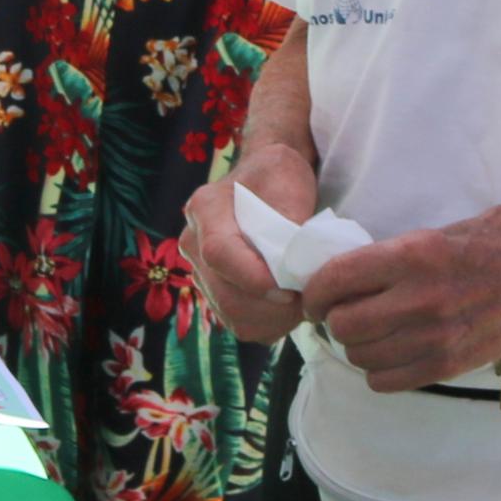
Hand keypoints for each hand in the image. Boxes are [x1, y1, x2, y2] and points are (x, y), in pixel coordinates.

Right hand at [187, 155, 311, 345]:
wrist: (266, 179)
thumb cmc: (279, 176)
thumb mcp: (290, 181)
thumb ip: (291, 222)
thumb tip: (297, 267)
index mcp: (206, 208)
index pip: (219, 252)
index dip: (254, 278)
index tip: (290, 289)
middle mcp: (193, 241)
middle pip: (223, 293)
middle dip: (271, 307)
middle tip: (307, 299)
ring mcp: (200, 270)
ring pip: (231, 314)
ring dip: (272, 319)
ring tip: (301, 302)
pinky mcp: (214, 291)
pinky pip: (238, 323)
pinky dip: (267, 324)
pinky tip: (287, 307)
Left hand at [299, 206, 500, 391]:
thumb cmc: (495, 245)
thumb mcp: (439, 231)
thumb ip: (393, 251)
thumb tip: (345, 269)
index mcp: (412, 256)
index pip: (336, 279)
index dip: (314, 290)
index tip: (314, 295)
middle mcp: (418, 299)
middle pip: (342, 324)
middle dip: (332, 320)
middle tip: (339, 314)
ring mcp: (432, 338)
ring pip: (360, 356)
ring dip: (355, 346)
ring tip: (367, 334)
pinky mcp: (446, 366)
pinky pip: (385, 382)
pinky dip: (377, 371)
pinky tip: (387, 355)